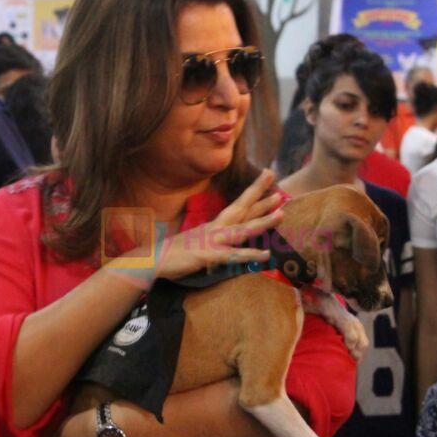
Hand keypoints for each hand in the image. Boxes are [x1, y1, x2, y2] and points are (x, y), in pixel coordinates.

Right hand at [152, 169, 282, 280]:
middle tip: (275, 179)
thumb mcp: (200, 241)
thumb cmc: (176, 252)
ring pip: (242, 229)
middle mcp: (216, 228)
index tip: (268, 176)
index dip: (254, 192)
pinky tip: (266, 255)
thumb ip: (215, 238)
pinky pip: (234, 255)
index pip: (238, 205)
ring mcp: (213, 240)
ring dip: (262, 222)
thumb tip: (227, 237)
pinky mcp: (210, 256)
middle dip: (259, 194)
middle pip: (242, 208)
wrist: (154, 259)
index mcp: (215, 225)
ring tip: (282, 214)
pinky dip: (250, 254)